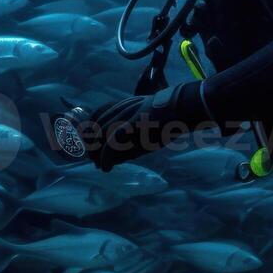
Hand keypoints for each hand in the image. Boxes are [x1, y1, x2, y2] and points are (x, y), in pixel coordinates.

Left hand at [87, 83, 207, 170]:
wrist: (181, 107)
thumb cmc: (167, 117)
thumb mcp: (145, 121)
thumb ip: (131, 133)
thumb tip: (119, 149)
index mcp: (122, 105)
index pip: (96, 115)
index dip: (90, 131)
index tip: (92, 145)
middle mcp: (120, 109)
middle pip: (95, 127)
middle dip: (91, 145)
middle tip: (94, 160)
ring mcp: (125, 117)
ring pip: (100, 136)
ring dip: (97, 154)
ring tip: (99, 165)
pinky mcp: (131, 126)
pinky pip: (112, 143)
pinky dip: (106, 157)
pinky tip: (106, 167)